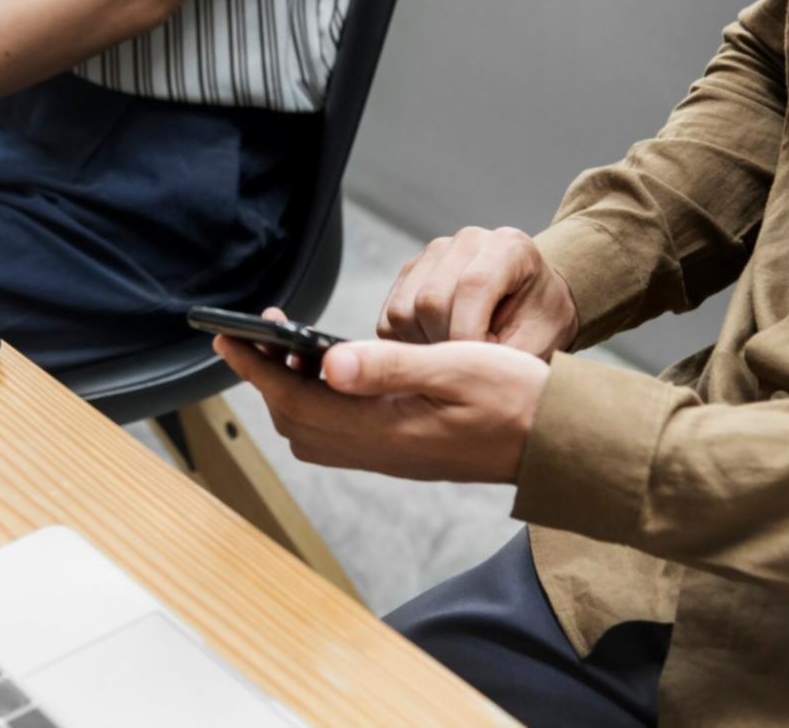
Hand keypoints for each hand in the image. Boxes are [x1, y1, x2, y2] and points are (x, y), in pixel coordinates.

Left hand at [215, 313, 549, 483]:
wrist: (561, 441)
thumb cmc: (519, 399)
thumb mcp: (456, 367)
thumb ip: (389, 367)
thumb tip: (326, 365)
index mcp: (386, 429)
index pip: (297, 401)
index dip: (256, 369)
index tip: (227, 339)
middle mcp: (380, 450)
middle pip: (296, 420)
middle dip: (266, 378)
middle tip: (258, 334)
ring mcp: (390, 454)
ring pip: (315, 430)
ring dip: (292, 392)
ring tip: (293, 348)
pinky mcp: (403, 450)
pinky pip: (340, 433)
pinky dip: (320, 402)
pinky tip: (337, 371)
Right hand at [379, 226, 578, 358]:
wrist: (533, 303)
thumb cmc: (541, 322)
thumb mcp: (541, 341)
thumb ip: (507, 357)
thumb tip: (461, 372)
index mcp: (509, 248)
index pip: (473, 285)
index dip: (468, 334)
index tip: (476, 368)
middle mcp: (468, 241)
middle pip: (431, 300)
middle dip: (445, 345)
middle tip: (469, 366)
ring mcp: (433, 254)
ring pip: (402, 311)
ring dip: (423, 346)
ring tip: (454, 355)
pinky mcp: (409, 273)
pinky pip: (389, 319)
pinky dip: (406, 343)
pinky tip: (437, 347)